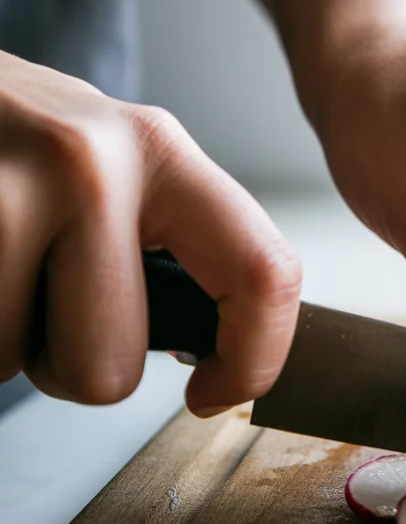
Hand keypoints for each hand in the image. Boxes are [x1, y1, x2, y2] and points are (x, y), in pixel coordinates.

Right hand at [0, 52, 299, 412]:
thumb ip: (160, 233)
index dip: (253, 359)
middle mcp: (92, 164)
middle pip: (109, 369)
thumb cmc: (6, 131)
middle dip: (66, 363)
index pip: (263, 273)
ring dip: (1, 341)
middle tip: (41, 302)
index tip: (213, 392)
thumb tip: (209, 346)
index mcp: (157, 150)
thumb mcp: (103, 155)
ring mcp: (11, 191)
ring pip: (19, 366)